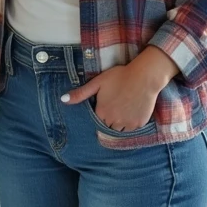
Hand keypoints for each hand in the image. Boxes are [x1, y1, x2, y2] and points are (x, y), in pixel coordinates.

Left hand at [60, 48, 176, 131]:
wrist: (144, 77)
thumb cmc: (119, 76)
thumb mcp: (97, 83)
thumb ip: (80, 93)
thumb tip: (63, 100)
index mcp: (102, 113)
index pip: (97, 119)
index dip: (101, 111)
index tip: (106, 103)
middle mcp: (114, 122)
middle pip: (108, 126)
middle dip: (110, 118)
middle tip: (116, 104)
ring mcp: (128, 124)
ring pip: (120, 129)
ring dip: (120, 122)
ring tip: (123, 107)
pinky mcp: (140, 124)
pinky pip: (132, 128)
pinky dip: (131, 122)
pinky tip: (132, 109)